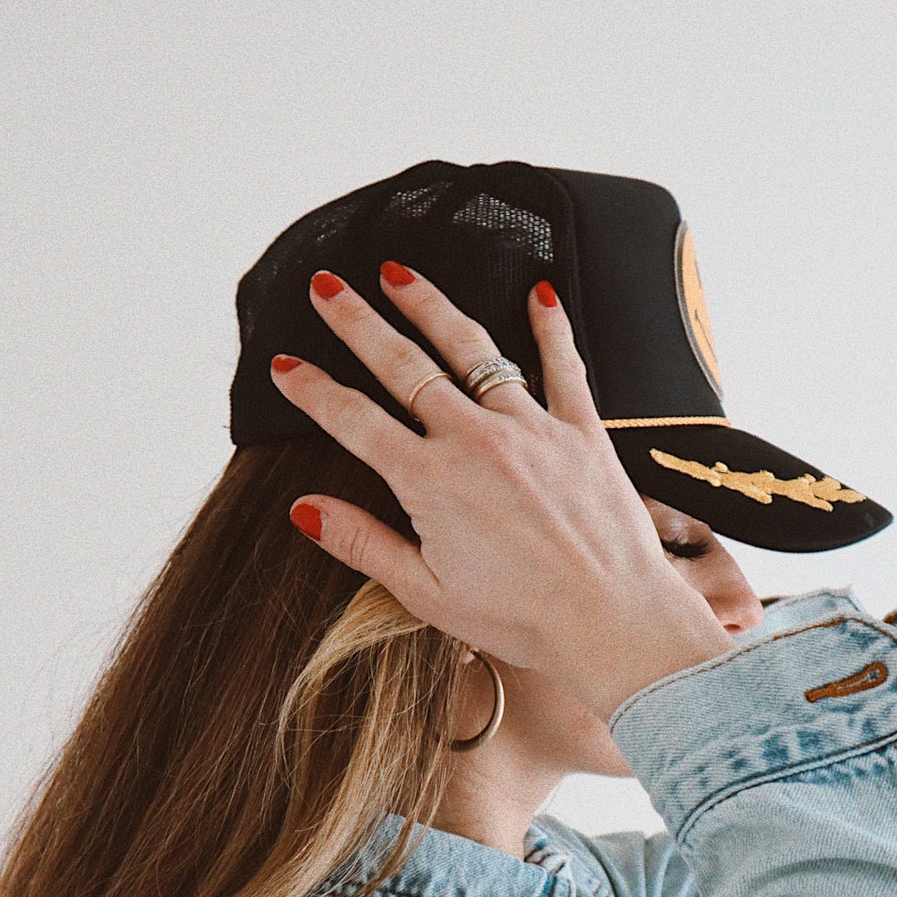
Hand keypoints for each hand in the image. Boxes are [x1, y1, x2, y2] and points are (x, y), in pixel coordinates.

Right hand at [267, 265, 734, 719]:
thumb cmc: (521, 619)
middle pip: (403, 365)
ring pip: (472, 349)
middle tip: (327, 286)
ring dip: (431, 306)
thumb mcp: (425, 591)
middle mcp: (475, 440)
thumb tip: (303, 509)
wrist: (612, 621)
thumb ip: (362, 543)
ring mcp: (530, 428)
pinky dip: (550, 325)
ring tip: (399, 275)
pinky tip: (538, 292)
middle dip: (358, 322)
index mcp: (429, 482)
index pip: (354, 421)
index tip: (283, 366)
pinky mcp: (582, 431)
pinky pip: (563, 364)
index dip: (313, 391)